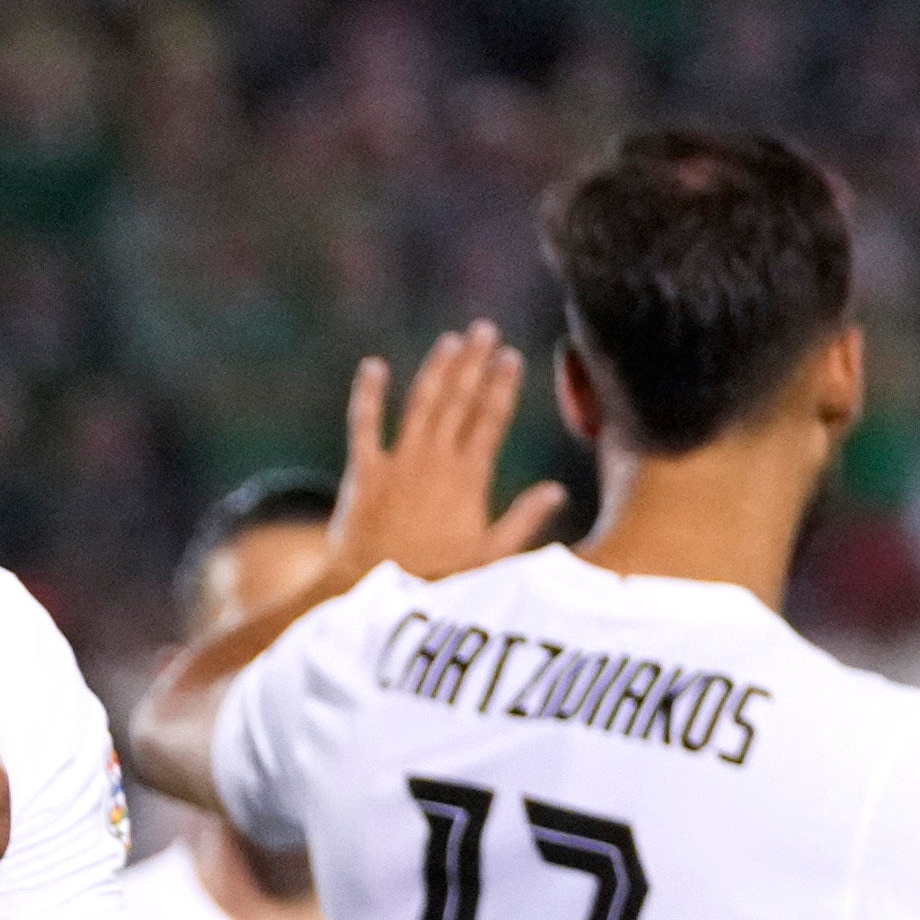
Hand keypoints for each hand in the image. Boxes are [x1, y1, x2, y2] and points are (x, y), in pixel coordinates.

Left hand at [323, 325, 564, 587]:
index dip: (502, 386)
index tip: (512, 356)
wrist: (374, 590)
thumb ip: (523, 520)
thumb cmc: (436, 578)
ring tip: (451, 340)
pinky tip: (373, 365)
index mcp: (469, 477)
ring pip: (421, 403)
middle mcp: (435, 461)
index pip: (491, 420)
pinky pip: (364, 425)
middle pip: (459, 401)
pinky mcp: (363, 471)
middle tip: (484, 329)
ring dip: (437, 369)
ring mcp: (398, 462)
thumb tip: (556, 491)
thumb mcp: (490, 557)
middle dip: (474, 363)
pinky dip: (368, 394)